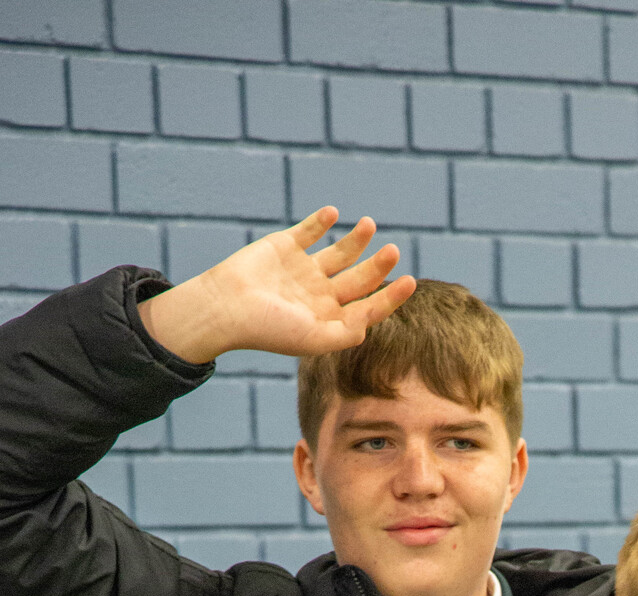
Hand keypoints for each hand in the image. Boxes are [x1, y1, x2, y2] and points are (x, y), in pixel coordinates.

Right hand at [138, 208, 415, 365]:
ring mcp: (303, 270)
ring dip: (356, 240)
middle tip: (393, 250)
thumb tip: (369, 325)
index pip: (368, 308)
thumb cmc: (269, 329)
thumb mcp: (312, 339)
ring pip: (339, 253)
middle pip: (359, 279)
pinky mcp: (284, 247)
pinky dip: (321, 222)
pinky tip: (334, 214)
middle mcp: (320, 295)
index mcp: (329, 320)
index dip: (390, 297)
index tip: (410, 281)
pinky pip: (309, 231)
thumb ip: (345, 334)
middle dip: (377, 266)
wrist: (228, 306)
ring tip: (370, 225)